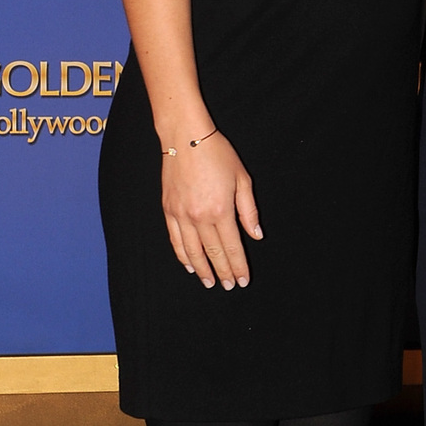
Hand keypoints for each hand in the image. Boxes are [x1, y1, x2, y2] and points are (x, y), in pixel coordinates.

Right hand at [161, 131, 261, 289]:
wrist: (186, 138)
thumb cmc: (218, 155)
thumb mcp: (242, 179)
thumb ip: (249, 211)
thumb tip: (256, 236)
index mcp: (221, 210)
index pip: (232, 247)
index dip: (238, 266)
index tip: (243, 280)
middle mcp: (200, 217)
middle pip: (213, 253)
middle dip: (223, 272)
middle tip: (229, 286)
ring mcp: (181, 215)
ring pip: (192, 251)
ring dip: (202, 270)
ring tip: (209, 283)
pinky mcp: (168, 210)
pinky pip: (175, 240)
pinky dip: (182, 256)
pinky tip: (190, 265)